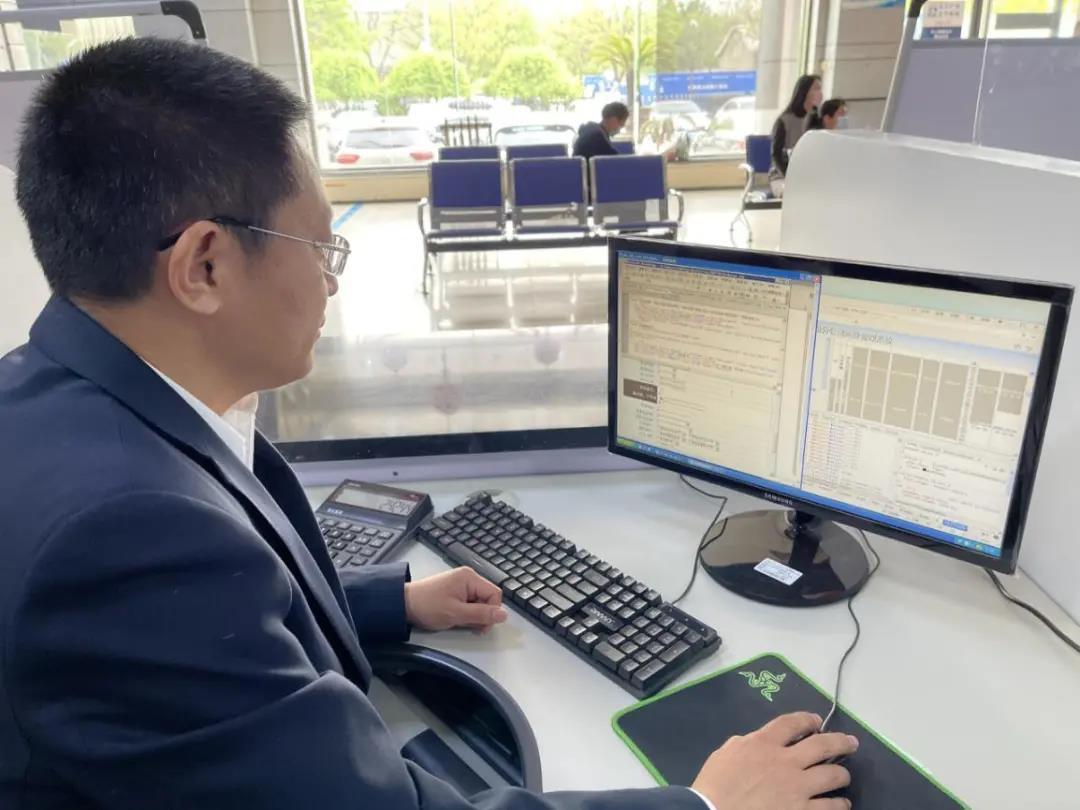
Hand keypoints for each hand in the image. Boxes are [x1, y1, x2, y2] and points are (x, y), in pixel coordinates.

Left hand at [404, 568, 507, 632]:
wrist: (403, 604)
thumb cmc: (428, 606)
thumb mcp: (457, 614)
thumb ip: (482, 614)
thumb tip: (504, 615)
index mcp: (470, 578)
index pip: (495, 594)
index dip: (492, 612)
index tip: (480, 626)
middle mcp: (468, 577)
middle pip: (488, 598)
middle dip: (482, 614)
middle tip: (468, 626)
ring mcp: (461, 583)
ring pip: (479, 601)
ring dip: (473, 614)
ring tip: (458, 620)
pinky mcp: (454, 590)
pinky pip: (469, 601)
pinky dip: (465, 612)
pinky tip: (455, 617)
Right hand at [691, 712, 856, 809]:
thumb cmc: (715, 785)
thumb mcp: (726, 752)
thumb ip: (748, 743)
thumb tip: (760, 741)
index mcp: (764, 743)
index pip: (793, 723)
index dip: (808, 720)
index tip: (816, 721)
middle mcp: (786, 761)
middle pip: (822, 745)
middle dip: (840, 742)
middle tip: (851, 742)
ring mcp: (797, 788)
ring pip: (833, 775)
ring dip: (842, 774)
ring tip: (844, 776)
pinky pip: (830, 806)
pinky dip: (838, 803)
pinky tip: (841, 803)